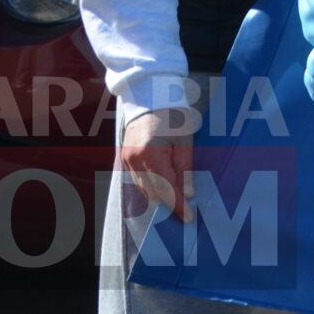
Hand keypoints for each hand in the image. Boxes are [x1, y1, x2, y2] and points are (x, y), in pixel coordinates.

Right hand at [118, 105, 195, 223]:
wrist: (150, 96)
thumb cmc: (173, 115)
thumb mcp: (185, 140)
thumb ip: (185, 168)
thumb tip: (187, 194)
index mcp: (151, 153)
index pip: (165, 188)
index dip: (177, 205)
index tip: (188, 217)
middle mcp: (134, 159)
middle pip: (152, 192)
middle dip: (169, 203)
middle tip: (186, 212)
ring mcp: (126, 159)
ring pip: (144, 189)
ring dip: (160, 197)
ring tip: (177, 202)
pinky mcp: (125, 158)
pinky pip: (138, 180)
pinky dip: (151, 187)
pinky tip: (163, 190)